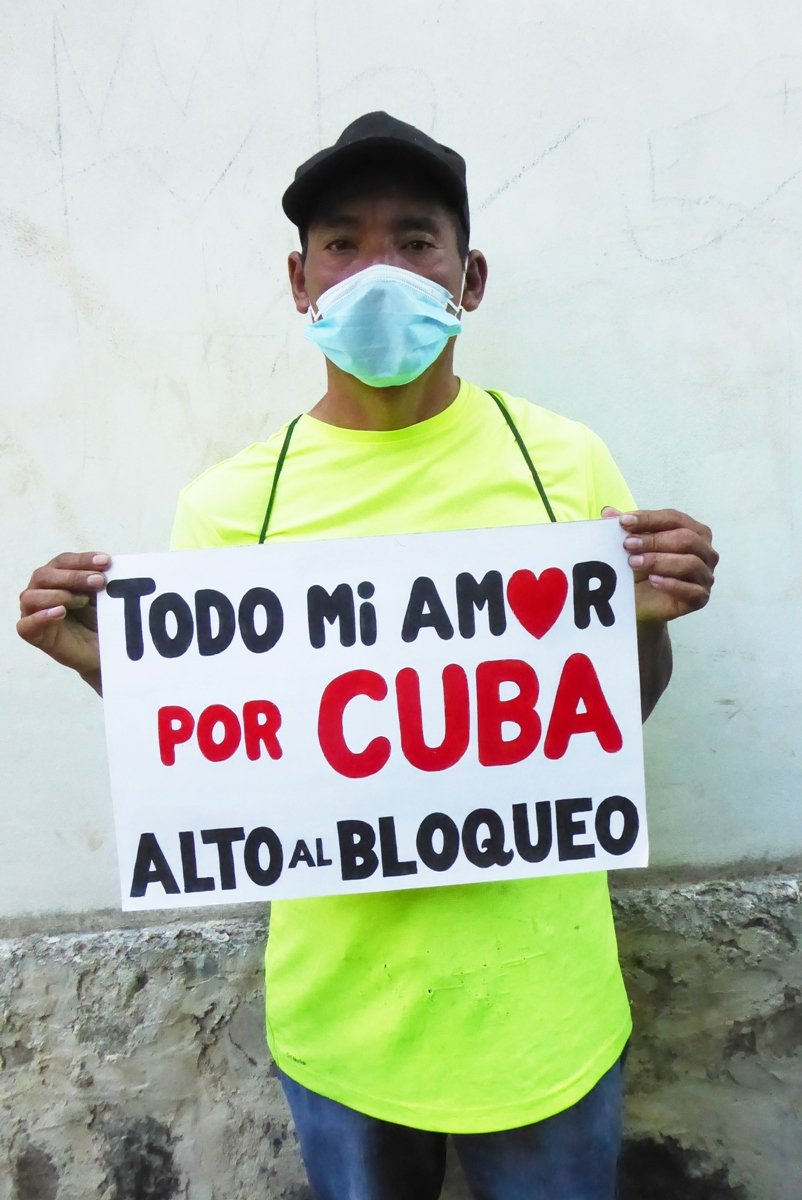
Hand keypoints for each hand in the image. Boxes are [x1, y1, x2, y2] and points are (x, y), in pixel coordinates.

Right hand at [17, 552, 110, 692]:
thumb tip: (109, 567)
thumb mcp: (104, 598)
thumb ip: (101, 581)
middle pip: (46, 575)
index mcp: (57, 577)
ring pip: (31, 596)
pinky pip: (25, 625)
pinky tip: (60, 612)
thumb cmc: (101, 621)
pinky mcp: (34, 634)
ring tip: (83, 601)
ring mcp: (34, 612)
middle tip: (100, 581)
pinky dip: (41, 617)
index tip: (106, 562)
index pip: (63, 561)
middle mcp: (41, 591)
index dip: (83, 559)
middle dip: (74, 576)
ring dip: (58, 595)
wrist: (104, 651)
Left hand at [602, 508, 716, 625]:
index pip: (674, 518)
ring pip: (690, 563)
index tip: (624, 521)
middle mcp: (706, 551)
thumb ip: (625, 528)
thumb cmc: (642, 569)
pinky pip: (692, 590)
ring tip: (633, 563)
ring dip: (660, 561)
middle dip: (654, 540)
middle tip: (627, 545)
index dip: (649, 518)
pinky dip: (672, 584)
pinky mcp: (701, 597)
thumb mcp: (633, 546)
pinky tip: (653, 581)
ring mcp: (705, 575)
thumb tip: (608, 512)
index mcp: (694, 531)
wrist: (641, 603)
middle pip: (685, 539)